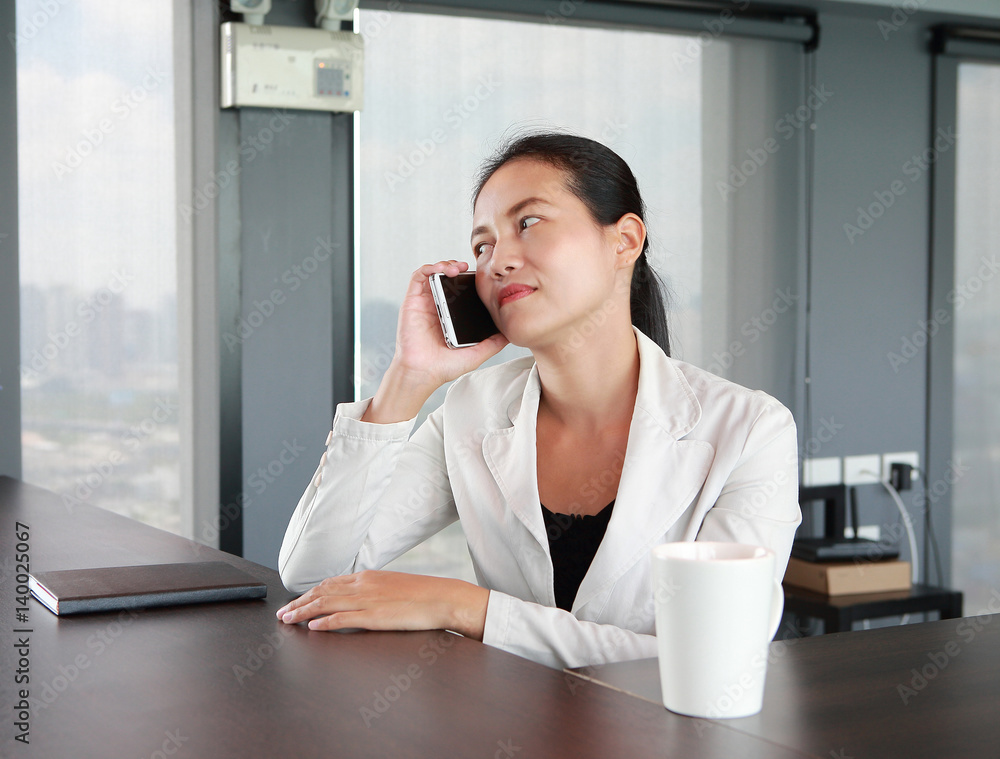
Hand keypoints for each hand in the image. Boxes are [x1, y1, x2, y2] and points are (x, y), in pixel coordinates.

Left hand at [275, 570, 489, 639]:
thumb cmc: (424, 594)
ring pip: (326, 604)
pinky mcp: (374, 616)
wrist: (443, 597)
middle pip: (322, 592)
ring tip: (288, 620)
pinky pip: (342, 619)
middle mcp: (363, 585)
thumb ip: (376, 591)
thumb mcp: (395, 587)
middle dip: (299, 602)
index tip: (297, 600)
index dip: (310, 592)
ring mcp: (367, 600)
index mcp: (369, 577)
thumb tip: (362, 599)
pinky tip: (312, 627)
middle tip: (282, 613)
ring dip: (303, 612)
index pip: (331, 582)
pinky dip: (324, 622)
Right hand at [364, 261, 507, 422]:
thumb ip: (494, 343)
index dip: (471, 280)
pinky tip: (442, 270)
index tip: (483, 278)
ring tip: (457, 268)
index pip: (461, 290)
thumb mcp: (477, 353)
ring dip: (446, 264)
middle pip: (448, 278)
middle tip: (470, 268)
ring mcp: (425, 302)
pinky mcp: (412, 300)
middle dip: (459, 268)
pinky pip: (419, 276)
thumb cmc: (445, 366)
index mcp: (452, 315)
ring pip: (434, 273)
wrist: (424, 373)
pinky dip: (430, 268)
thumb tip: (510, 333)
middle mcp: (439, 306)